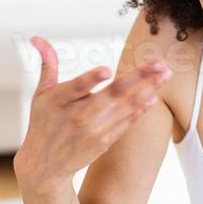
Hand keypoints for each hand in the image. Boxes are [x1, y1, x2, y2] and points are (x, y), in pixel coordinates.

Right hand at [13, 36, 170, 195]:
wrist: (45, 165)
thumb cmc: (43, 123)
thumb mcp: (41, 94)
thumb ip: (47, 64)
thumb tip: (37, 37)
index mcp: (59, 101)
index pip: (76, 88)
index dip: (91, 80)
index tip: (106, 70)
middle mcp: (78, 116)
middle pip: (112, 94)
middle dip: (139, 78)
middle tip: (160, 63)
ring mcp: (94, 130)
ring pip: (125, 107)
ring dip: (148, 89)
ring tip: (166, 74)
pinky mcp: (104, 141)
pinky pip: (126, 123)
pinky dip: (140, 110)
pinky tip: (154, 96)